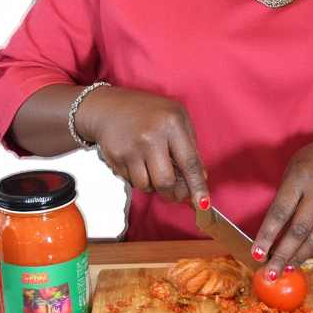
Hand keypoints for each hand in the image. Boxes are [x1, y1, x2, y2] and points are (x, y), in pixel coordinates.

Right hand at [75, 86, 208, 206]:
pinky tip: (139, 164)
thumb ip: (191, 147)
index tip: (203, 204)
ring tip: (154, 169)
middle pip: (166, 181)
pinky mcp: (116, 158)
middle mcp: (150, 136)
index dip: (197, 186)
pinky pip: (133, 183)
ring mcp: (131, 148)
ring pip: (148, 187)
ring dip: (154, 186)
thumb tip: (201, 179)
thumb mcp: (177, 118)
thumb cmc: (149, 112)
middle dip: (173, 191)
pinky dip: (140, 180)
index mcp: (171, 123)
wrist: (109, 108)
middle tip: (176, 192)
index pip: (189, 162)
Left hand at [252, 134, 312, 278]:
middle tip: (270, 273)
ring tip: (284, 270)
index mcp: (301, 178)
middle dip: (282, 255)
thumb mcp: (293, 170)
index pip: (280, 211)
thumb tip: (272, 233)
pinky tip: (303, 259)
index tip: (256, 253)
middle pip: (299, 231)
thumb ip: (283, 198)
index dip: (267, 235)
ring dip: (298, 258)